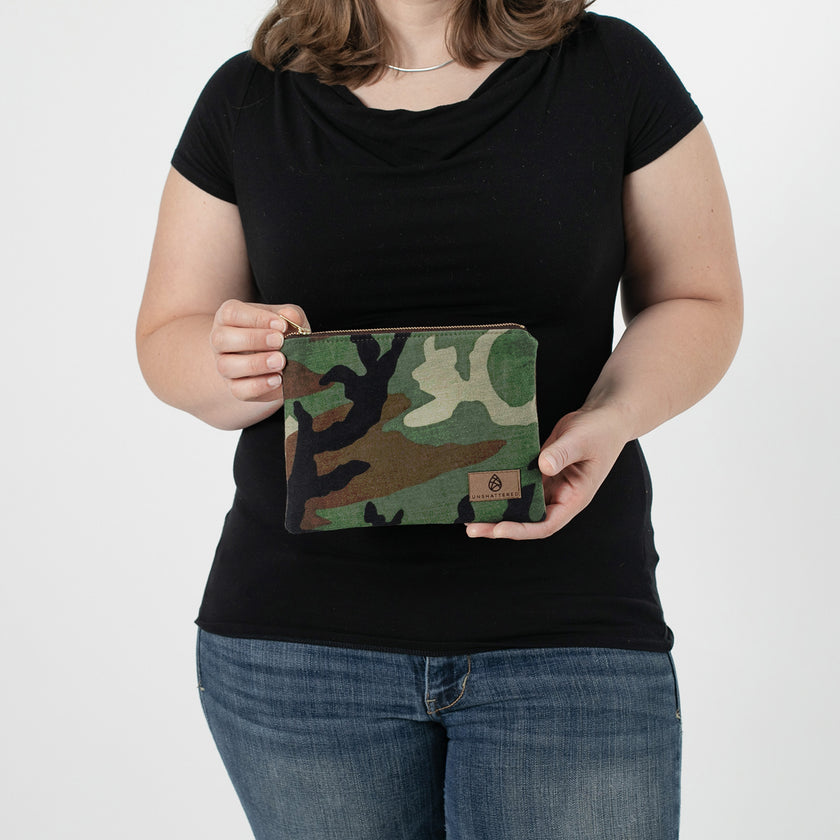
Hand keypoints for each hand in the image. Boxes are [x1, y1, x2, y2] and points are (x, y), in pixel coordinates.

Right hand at [209, 299, 309, 402]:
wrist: (282, 361)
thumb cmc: (280, 333)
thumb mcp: (288, 320)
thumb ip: (290, 315)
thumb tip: (290, 316)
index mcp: (229, 318)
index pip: (231, 313)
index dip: (256, 318)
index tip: (281, 325)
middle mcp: (221, 341)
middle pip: (222, 338)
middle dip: (252, 339)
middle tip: (279, 341)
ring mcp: (224, 365)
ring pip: (226, 366)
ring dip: (255, 364)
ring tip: (280, 361)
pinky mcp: (235, 387)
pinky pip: (239, 390)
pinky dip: (259, 386)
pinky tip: (278, 379)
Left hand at [465, 406, 629, 539]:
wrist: (602, 417)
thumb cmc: (600, 431)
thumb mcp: (582, 440)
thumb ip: (562, 453)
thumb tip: (543, 466)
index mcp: (573, 499)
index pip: (545, 524)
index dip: (521, 529)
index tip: (498, 528)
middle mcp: (558, 497)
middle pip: (526, 519)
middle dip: (499, 524)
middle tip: (471, 527)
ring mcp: (547, 486)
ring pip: (518, 503)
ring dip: (495, 507)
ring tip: (467, 510)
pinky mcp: (538, 471)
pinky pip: (516, 483)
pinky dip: (499, 486)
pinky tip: (479, 484)